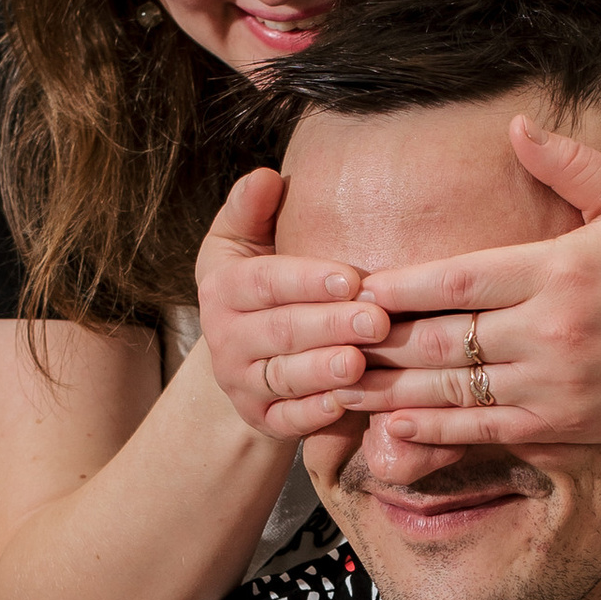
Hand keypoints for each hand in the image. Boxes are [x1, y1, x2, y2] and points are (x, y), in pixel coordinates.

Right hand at [195, 167, 388, 442]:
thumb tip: (267, 177)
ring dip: (323, 372)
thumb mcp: (244, 242)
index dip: (307, 280)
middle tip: (377, 321)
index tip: (352, 277)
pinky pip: (287, 421)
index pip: (265, 281)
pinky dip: (315, 414)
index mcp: (223, 288)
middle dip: (329, 325)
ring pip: (284, 377)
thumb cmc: (260, 285)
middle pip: (280, 330)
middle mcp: (225, 338)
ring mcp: (241, 383)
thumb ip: (253, 209)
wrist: (244, 357)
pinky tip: (346, 403)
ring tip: (360, 363)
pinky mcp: (261, 420)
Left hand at [349, 122, 600, 445]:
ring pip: (454, 389)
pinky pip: (482, 429)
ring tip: (339, 383)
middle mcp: (553, 329)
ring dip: (391, 388)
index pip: (462, 278)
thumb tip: (516, 124)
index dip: (402, 285)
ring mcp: (555, 382)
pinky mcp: (561, 424)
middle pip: (445, 336)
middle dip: (381, 340)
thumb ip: (571, 165)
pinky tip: (391, 423)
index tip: (356, 287)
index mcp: (562, 269)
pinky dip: (432, 429)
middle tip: (331, 337)